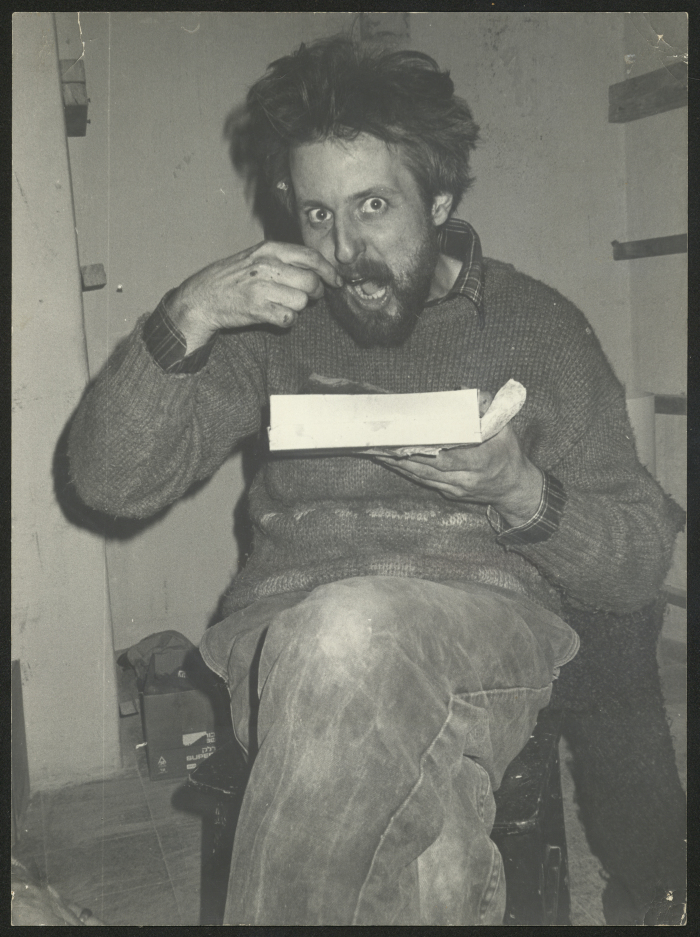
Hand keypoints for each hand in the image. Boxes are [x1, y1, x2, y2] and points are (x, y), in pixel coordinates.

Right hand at [166, 241, 343, 350]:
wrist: (202, 297)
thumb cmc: (232, 278)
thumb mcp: (256, 257)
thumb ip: (284, 259)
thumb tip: (318, 268)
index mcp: (268, 249)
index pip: (310, 257)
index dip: (329, 270)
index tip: (336, 281)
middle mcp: (266, 266)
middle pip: (311, 282)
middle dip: (314, 293)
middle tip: (307, 297)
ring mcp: (261, 288)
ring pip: (301, 302)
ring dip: (295, 308)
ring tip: (280, 304)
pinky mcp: (257, 310)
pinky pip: (288, 319)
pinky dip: (285, 321)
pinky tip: (273, 315)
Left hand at [374, 419, 543, 527]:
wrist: (515, 489)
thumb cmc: (509, 453)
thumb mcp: (505, 427)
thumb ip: (487, 407)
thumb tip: (462, 389)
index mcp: (480, 462)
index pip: (447, 459)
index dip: (423, 453)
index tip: (404, 442)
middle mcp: (466, 479)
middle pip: (427, 469)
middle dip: (401, 457)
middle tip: (381, 443)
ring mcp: (456, 489)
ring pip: (421, 477)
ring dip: (399, 466)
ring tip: (377, 452)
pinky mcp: (450, 494)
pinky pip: (424, 482)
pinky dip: (407, 472)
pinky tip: (391, 462)